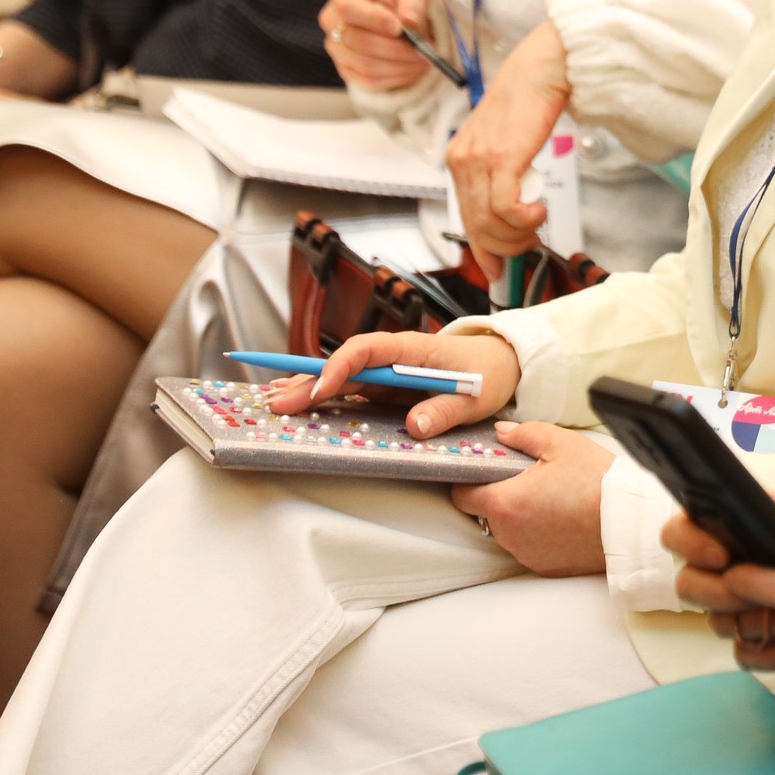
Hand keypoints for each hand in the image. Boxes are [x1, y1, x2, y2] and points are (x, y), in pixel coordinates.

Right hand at [262, 327, 520, 436]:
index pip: (366, 350)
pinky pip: (348, 389)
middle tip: (276, 402)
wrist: (501, 365)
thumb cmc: (488, 375)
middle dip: (307, 380)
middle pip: (343, 364)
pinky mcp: (385, 386)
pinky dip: (321, 396)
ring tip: (272, 402)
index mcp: (412, 349)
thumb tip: (415, 425)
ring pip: (339, 376)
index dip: (340, 366)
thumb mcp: (474, 398)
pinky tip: (297, 404)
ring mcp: (386, 372)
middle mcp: (393, 357)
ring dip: (306, 387)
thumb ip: (445, 411)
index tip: (321, 388)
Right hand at [319, 0, 433, 90]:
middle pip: (358, 40)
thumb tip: (409, 22)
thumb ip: (413, 5)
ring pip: (364, 64)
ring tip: (422, 61)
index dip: (372, 19)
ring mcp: (335, 47)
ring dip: (399, 66)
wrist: (397, 23)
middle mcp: (332, 20)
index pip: (349, 7)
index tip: (398, 28)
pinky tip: (412, 70)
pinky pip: (368, 80)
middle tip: (422, 51)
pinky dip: (395, 78)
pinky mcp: (345, 70)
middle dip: (395, 49)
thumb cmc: (401, 4)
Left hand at [447, 20, 570, 266]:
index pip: (464, 220)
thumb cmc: (528, 104)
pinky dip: (524, 219)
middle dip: (507, 247)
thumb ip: (501, 178)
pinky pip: (504, 208)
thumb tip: (508, 214)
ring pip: (489, 223)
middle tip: (532, 242)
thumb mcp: (505, 145)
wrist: (540, 70)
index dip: (483, 251)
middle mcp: (461, 162)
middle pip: (476, 227)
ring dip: (519, 234)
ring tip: (538, 223)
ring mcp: (477, 161)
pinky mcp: (499, 159)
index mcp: (459, 160)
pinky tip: (539, 210)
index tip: (497, 270)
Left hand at [450, 422, 613, 574]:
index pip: (462, 495)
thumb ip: (523, 434)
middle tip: (528, 478)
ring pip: (509, 530)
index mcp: (505, 503)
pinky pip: (529, 546)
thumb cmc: (597, 483)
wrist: (630, 523)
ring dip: (520, 515)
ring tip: (551, 498)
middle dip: (501, 494)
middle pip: (486, 512)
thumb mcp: (561, 444)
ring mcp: (526, 554)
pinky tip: (562, 518)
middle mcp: (509, 534)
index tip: (483, 469)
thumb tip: (502, 433)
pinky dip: (538, 533)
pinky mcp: (544, 566)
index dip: (468, 479)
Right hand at [668, 468, 774, 665]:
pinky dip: (766, 656)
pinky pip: (745, 655)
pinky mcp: (760, 634)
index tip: (721, 555)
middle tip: (753, 591)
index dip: (688, 544)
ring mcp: (738, 603)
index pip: (677, 532)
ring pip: (717, 623)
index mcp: (725, 525)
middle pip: (688, 586)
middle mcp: (723, 567)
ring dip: (749, 623)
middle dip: (717, 593)